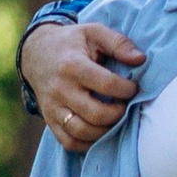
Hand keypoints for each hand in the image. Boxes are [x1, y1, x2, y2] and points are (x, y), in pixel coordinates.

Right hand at [28, 18, 144, 154]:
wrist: (36, 54)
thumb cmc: (72, 43)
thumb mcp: (94, 32)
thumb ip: (119, 43)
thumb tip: (141, 59)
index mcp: (72, 65)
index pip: (107, 84)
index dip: (127, 90)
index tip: (133, 88)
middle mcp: (61, 89)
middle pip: (95, 114)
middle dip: (118, 113)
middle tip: (124, 105)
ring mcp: (53, 108)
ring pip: (82, 132)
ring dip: (105, 131)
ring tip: (114, 118)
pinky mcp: (49, 120)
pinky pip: (69, 142)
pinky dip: (88, 144)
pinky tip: (100, 132)